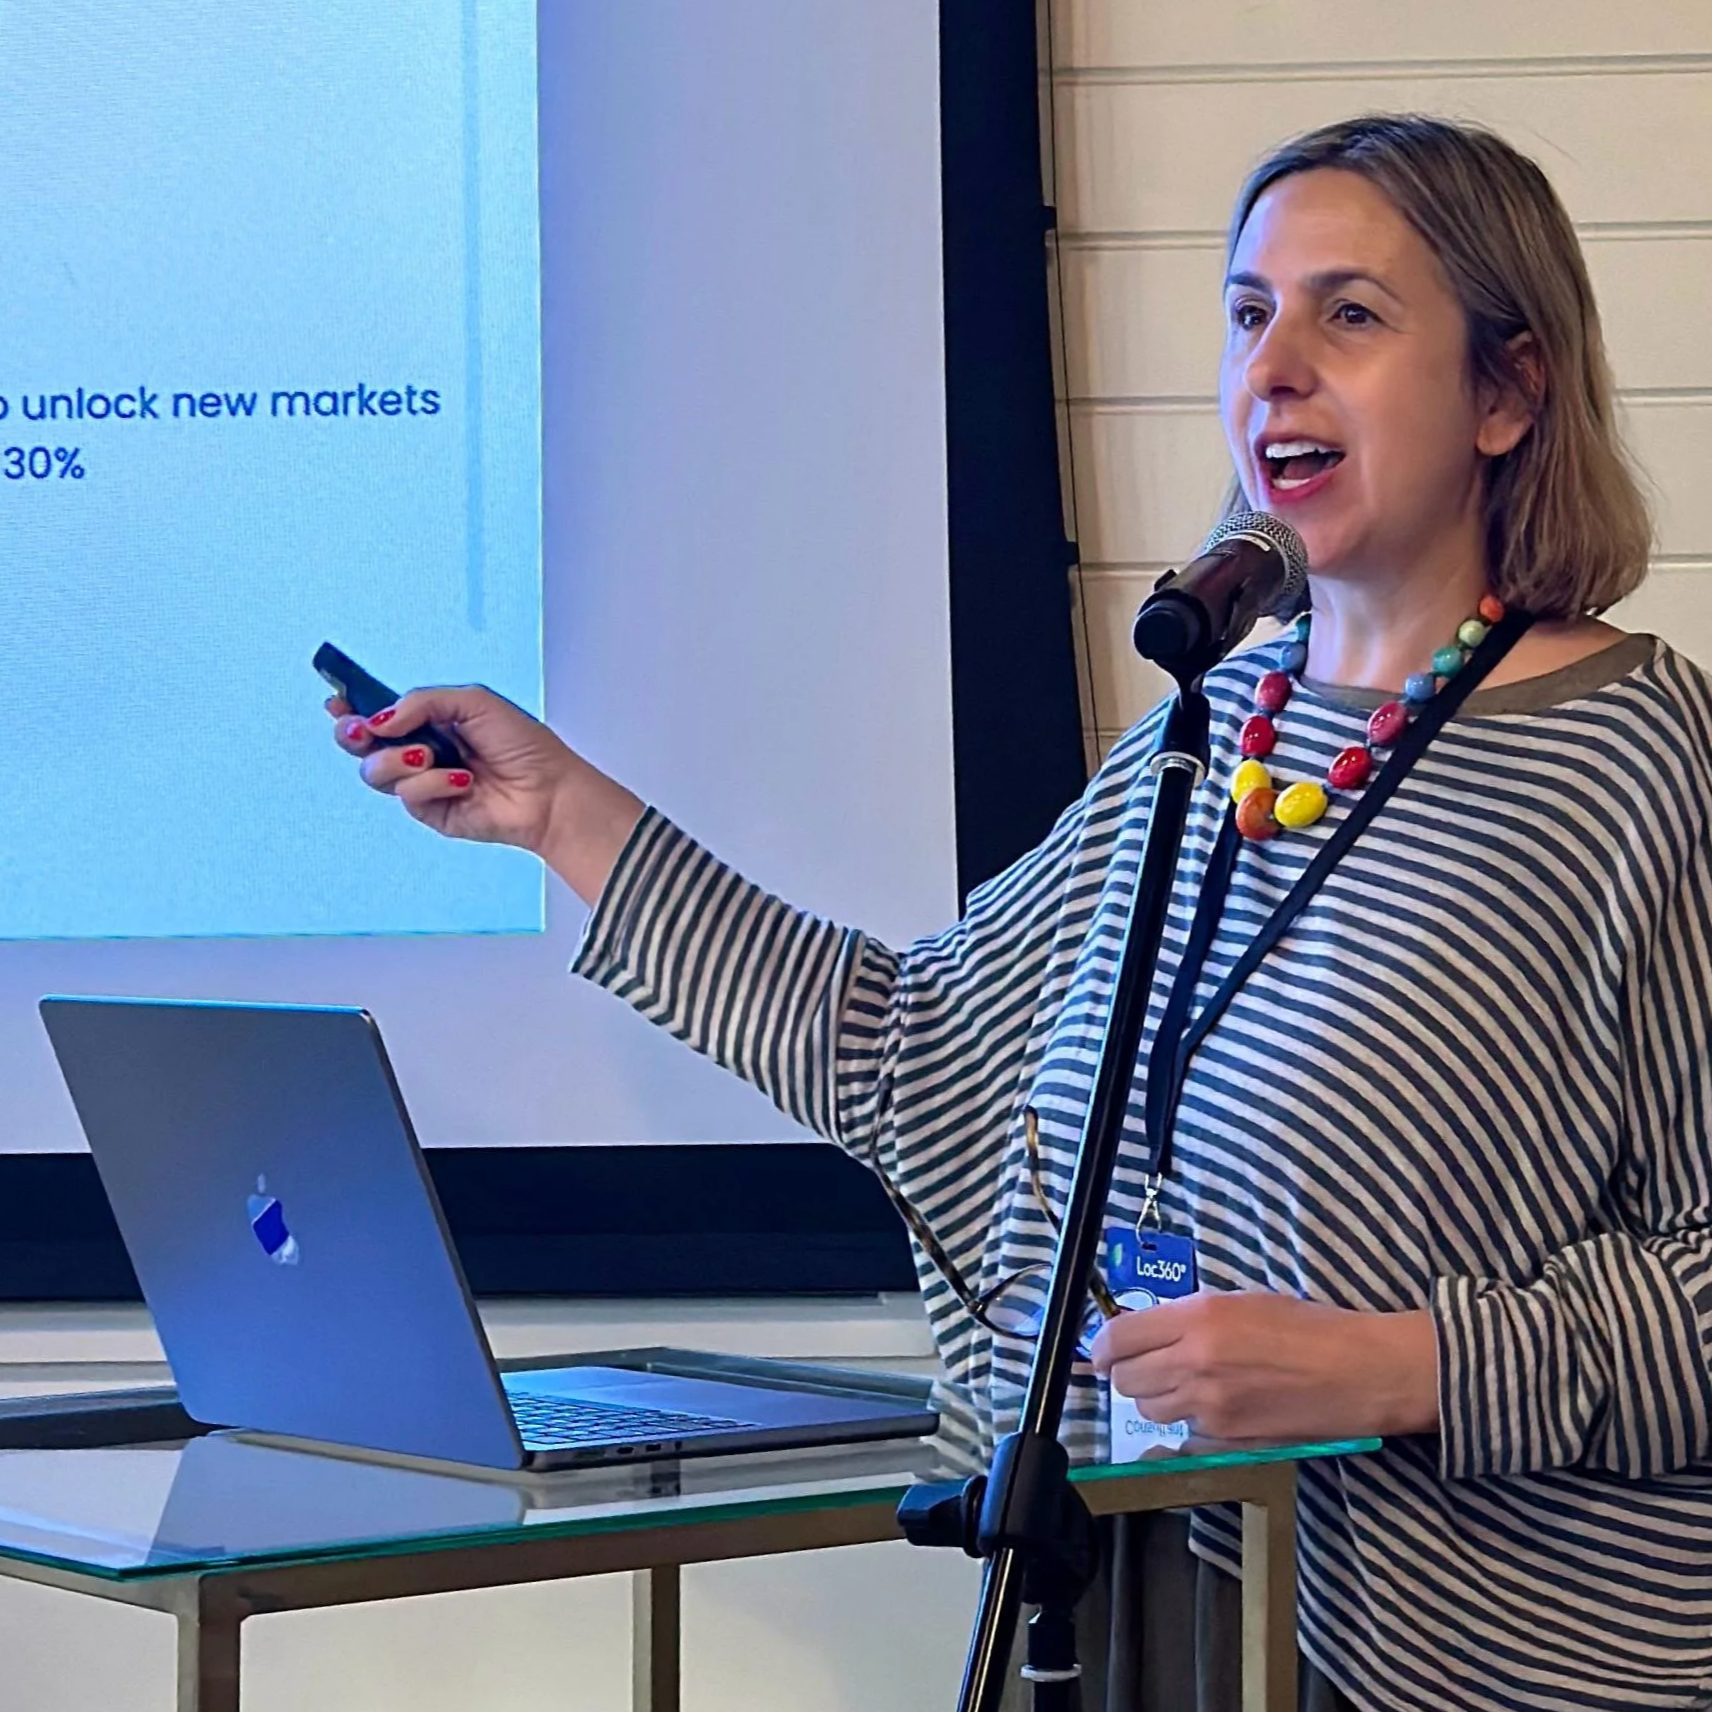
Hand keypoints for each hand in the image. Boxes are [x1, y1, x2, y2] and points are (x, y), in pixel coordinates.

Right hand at [328, 686, 643, 905]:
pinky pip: (407, 795)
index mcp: (429, 721)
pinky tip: (464, 781)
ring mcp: (423, 783)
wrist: (549, 789)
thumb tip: (380, 720)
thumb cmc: (523, 744)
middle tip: (363, 731)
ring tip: (432, 755)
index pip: (378, 713)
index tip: (336, 700)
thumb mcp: (473, 702)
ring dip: (399, 759)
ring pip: (375, 772)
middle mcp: (420, 751)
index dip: (351, 707)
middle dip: (352, 734)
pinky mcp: (431, 812)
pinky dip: (432, 783)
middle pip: (361, 745)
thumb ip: (421, 702)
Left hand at [1089, 1291, 1438, 1442]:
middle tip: (1148, 1366)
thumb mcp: (1243, 1301)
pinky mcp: (1228, 1440)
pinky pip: (1184, 1433)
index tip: (1101, 1351)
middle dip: (1128, 1373)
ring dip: (1156, 1399)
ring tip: (1185, 1386)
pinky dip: (1188, 1422)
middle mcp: (1195, 1361)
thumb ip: (1191, 1317)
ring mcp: (1210, 1406)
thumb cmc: (1310, 1327)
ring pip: (1148, 1410)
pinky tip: (1215, 1407)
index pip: (1118, 1337)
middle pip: (1125, 1379)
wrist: (1361, 1371)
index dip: (1101, 1347)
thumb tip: (1152, 1331)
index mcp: (1198, 1317)